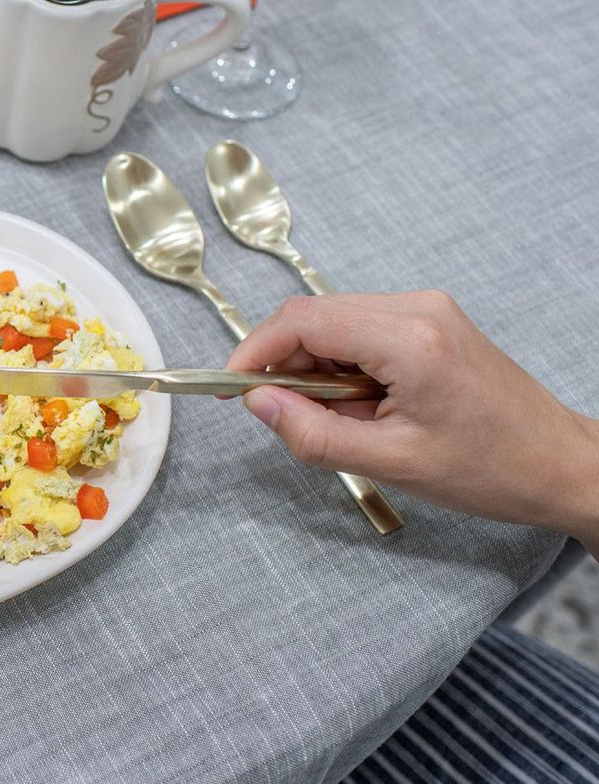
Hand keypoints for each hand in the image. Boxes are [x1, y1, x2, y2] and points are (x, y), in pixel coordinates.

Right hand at [225, 291, 598, 550]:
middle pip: (315, 316)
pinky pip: (360, 331)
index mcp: (410, 338)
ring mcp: (427, 310)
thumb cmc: (490, 468)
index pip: (303, 321)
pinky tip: (363, 406)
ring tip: (341, 420)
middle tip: (286, 417)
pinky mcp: (430, 321)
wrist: (559, 464)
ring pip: (334, 323)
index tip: (230, 387)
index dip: (254, 351)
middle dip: (285, 364)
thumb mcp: (391, 463)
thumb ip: (314, 433)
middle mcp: (417, 308)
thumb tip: (258, 402)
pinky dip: (342, 366)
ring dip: (315, 368)